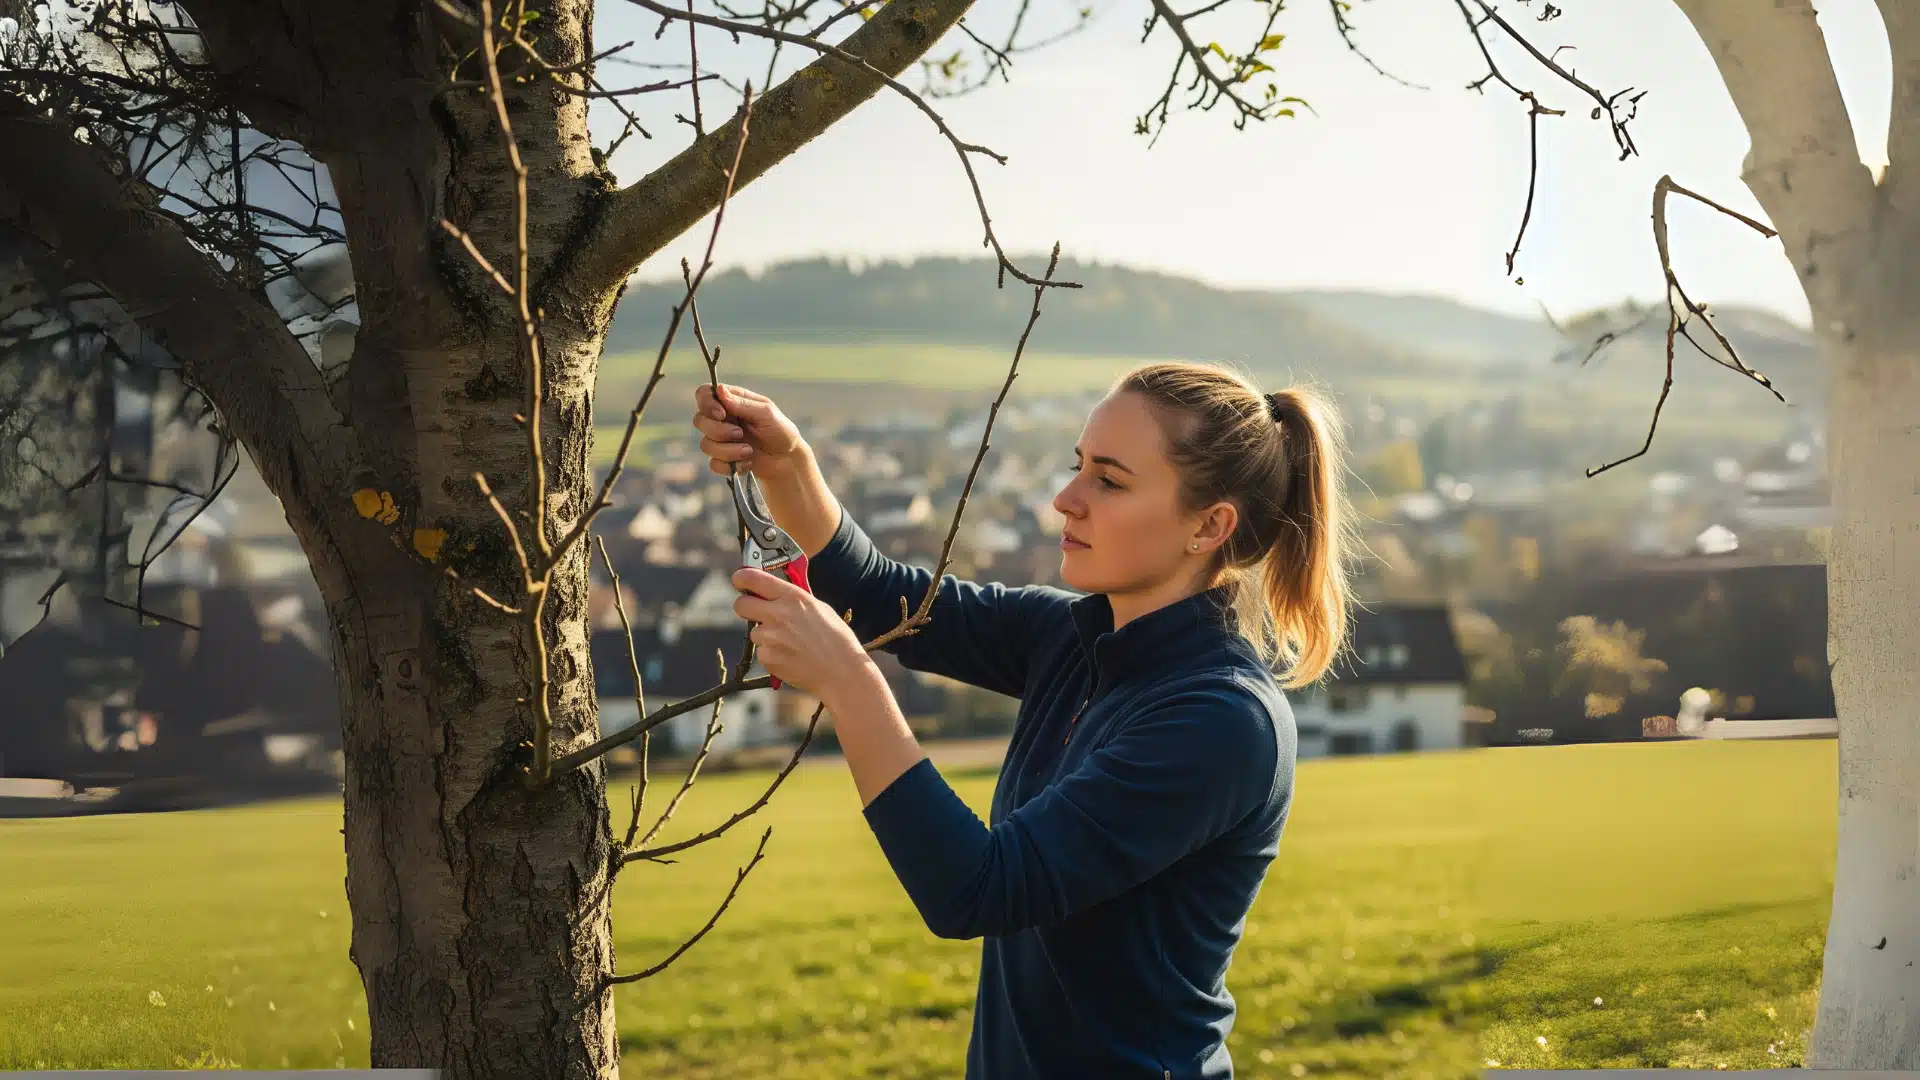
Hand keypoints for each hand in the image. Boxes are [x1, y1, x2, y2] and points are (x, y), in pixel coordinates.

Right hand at [692, 383, 805, 478]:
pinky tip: (747, 464)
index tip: (721, 414)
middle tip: (739, 433)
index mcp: (732, 401)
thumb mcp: (766, 413)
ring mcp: (721, 439)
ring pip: (705, 445)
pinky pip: (713, 464)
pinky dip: (730, 466)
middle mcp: (723, 418)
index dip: (707, 403)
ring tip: (749, 451)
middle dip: (718, 431)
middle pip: (699, 420)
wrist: (788, 460)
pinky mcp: (723, 459)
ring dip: (728, 450)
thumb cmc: (781, 431)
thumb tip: (719, 390)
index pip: (704, 394)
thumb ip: (742, 403)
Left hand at [731, 567, 873, 701]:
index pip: (753, 578)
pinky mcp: (768, 658)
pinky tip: (791, 656)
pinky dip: (772, 654)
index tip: (739, 579)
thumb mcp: (819, 608)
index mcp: (793, 597)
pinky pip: (762, 652)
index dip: (741, 577)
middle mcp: (778, 614)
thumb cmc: (836, 639)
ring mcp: (771, 638)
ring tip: (790, 643)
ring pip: (753, 632)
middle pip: (740, 604)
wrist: (841, 672)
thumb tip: (775, 592)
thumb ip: (794, 599)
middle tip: (755, 610)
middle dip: (745, 606)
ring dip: (765, 636)